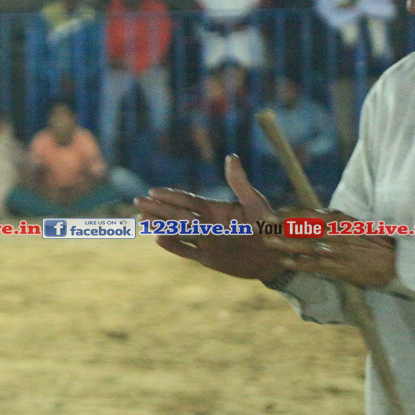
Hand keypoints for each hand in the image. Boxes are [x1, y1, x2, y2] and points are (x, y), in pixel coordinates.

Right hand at [133, 154, 286, 280]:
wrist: (276, 256)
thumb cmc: (268, 225)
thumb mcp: (255, 202)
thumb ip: (239, 182)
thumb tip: (231, 156)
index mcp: (214, 209)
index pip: (188, 200)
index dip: (171, 196)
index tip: (153, 191)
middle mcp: (206, 224)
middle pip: (177, 215)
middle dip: (158, 209)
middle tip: (138, 202)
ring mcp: (205, 241)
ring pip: (177, 232)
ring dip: (159, 226)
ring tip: (141, 220)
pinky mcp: (208, 258)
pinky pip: (186, 251)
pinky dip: (173, 246)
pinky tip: (158, 239)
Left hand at [262, 208, 395, 287]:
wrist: (393, 261)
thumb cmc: (368, 240)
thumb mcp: (350, 224)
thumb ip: (328, 220)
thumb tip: (304, 216)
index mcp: (339, 219)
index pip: (310, 213)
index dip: (289, 213)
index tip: (271, 213)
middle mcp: (336, 233)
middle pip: (304, 228)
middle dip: (282, 226)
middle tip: (262, 225)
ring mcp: (337, 251)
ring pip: (306, 245)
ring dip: (285, 244)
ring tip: (267, 242)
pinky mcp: (338, 268)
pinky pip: (315, 265)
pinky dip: (299, 263)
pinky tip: (284, 262)